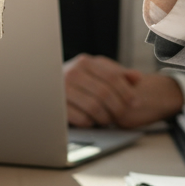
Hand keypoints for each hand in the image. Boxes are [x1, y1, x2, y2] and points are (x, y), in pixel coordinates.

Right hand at [65, 55, 183, 127]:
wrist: (47, 87)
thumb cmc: (80, 81)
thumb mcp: (99, 72)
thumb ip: (119, 75)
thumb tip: (137, 77)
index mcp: (85, 62)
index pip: (112, 77)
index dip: (127, 91)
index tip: (135, 102)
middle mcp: (72, 73)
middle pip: (104, 93)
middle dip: (118, 107)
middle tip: (122, 115)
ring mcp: (62, 90)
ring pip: (94, 107)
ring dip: (105, 117)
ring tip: (109, 119)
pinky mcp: (57, 106)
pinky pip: (81, 118)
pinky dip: (91, 123)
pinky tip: (93, 121)